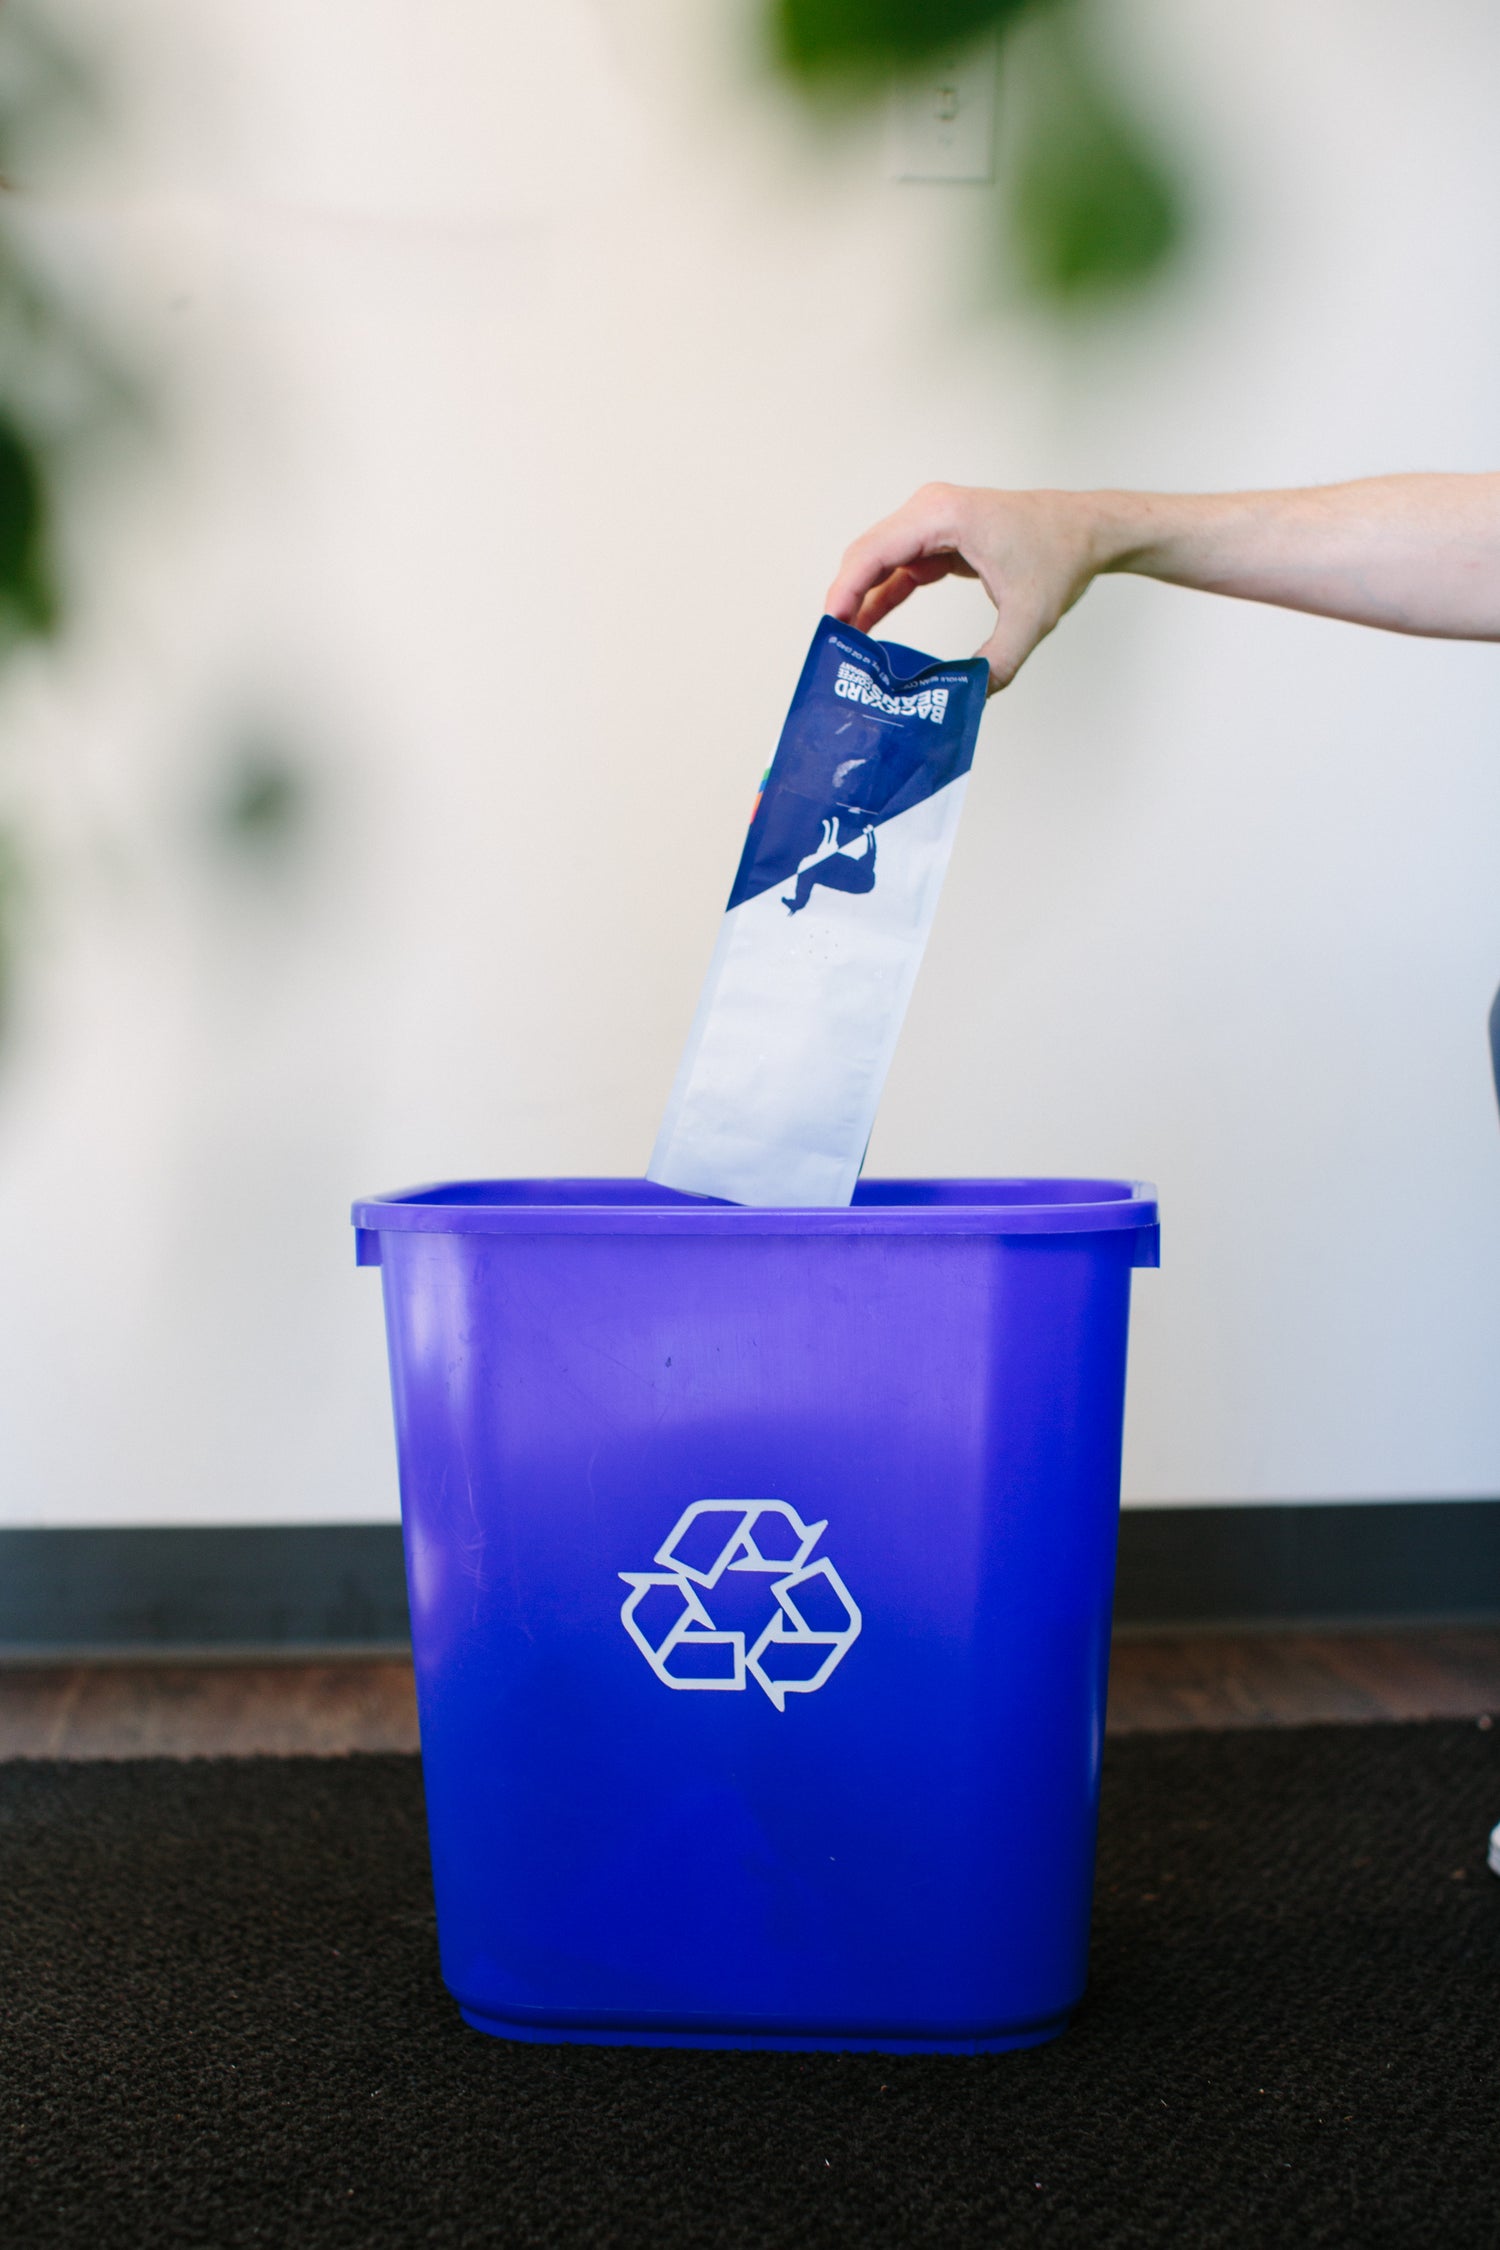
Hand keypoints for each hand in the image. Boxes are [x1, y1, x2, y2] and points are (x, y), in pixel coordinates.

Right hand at [825, 482, 1107, 691]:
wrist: (1090, 530)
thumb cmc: (1062, 555)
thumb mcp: (1030, 617)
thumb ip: (997, 662)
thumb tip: (967, 701)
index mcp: (945, 516)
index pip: (874, 552)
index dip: (845, 590)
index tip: (832, 629)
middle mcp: (931, 510)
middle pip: (867, 554)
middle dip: (847, 599)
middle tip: (834, 647)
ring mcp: (933, 521)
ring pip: (879, 561)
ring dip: (862, 599)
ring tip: (847, 645)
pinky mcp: (940, 537)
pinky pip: (899, 567)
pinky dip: (884, 595)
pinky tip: (871, 629)